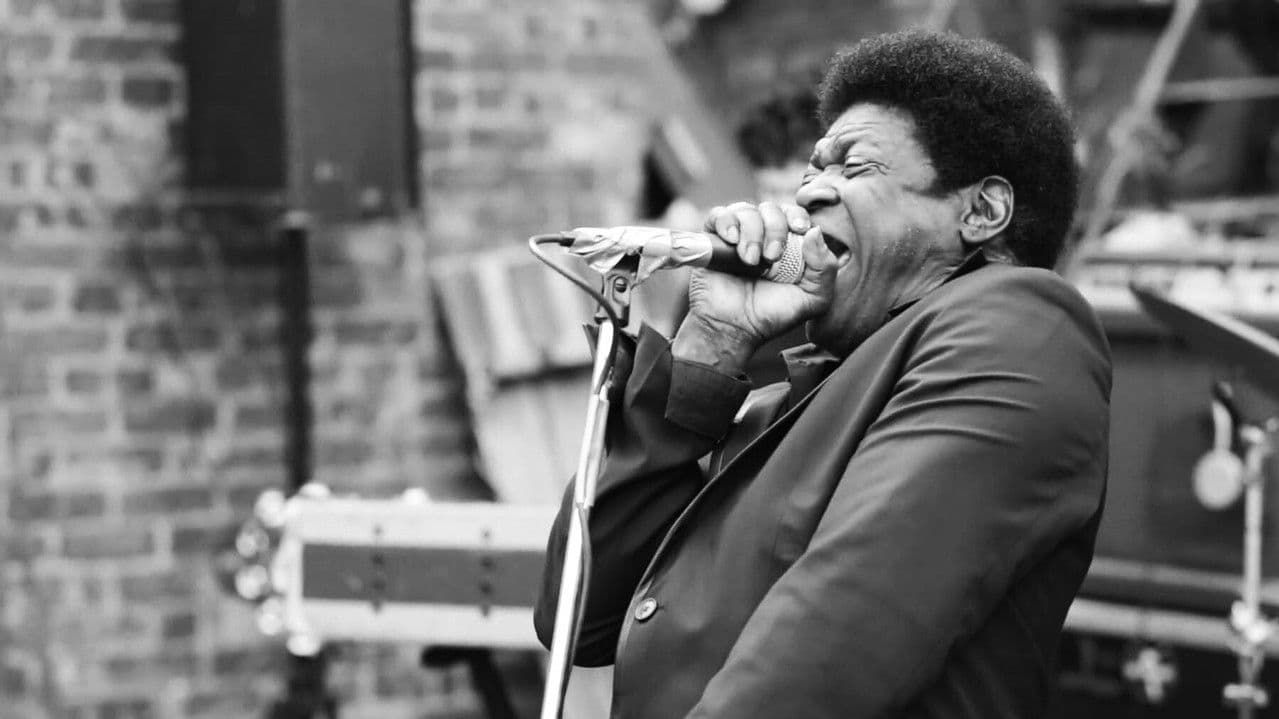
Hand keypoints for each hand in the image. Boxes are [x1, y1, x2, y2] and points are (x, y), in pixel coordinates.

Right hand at [672, 201, 838, 370]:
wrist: (732, 328)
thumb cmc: (771, 315)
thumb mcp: (812, 299)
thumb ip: (825, 268)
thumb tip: (815, 231)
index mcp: (788, 244)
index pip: (795, 214)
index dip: (798, 216)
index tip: (799, 229)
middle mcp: (762, 235)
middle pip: (772, 208)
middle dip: (775, 228)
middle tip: (771, 257)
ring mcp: (737, 236)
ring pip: (746, 210)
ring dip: (752, 232)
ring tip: (750, 261)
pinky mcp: (712, 239)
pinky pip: (718, 215)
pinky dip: (726, 222)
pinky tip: (731, 240)